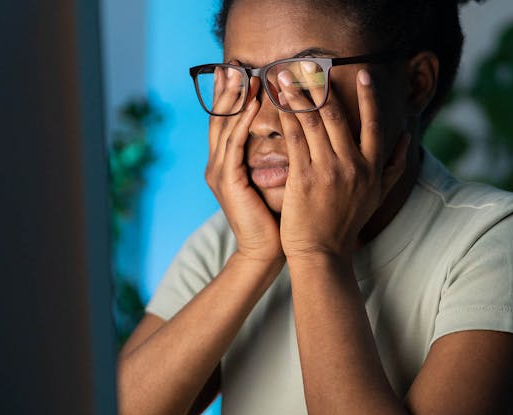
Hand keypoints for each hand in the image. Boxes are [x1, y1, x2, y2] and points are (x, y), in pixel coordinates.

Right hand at [205, 72, 282, 262]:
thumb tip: (294, 128)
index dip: (230, 96)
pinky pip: (234, 145)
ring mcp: (219, 172)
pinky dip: (242, 123)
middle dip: (225, 90)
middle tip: (231, 64)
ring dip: (234, 99)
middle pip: (219, 118)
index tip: (237, 70)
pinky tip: (251, 105)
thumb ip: (275, 153)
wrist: (267, 251)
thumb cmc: (276, 217)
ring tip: (243, 75)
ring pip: (225, 126)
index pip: (227, 121)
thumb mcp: (274, 178)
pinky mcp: (228, 182)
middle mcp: (218, 164)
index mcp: (227, 163)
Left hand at [276, 68, 409, 259]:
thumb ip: (395, 166)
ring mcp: (327, 170)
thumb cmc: (348, 223)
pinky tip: (276, 102)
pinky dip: (285, 116)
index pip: (373, 123)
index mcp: (372, 167)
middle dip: (322, 86)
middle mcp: (353, 165)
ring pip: (313, 122)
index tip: (362, 73)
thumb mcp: (379, 195)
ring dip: (298, 94)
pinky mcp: (303, 176)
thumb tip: (408, 138)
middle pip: (337, 115)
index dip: (368, 96)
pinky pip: (294, 138)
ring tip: (284, 76)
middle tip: (309, 65)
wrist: (322, 252)